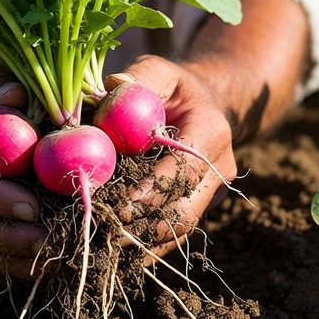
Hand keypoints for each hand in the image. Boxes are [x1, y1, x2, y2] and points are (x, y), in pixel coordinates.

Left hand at [104, 56, 237, 258]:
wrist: (202, 105)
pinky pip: (171, 233)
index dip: (152, 190)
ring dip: (139, 242)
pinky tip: (110, 248)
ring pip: (177, 230)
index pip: (184, 170)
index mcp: (212, 132)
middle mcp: (220, 169)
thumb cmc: (173, 86)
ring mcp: (211, 194)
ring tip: (99, 245)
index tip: (118, 203)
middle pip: (183, 211)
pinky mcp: (197, 209)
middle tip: (100, 232)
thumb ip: (136, 79)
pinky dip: (142, 244)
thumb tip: (106, 94)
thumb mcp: (157, 70)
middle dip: (141, 228)